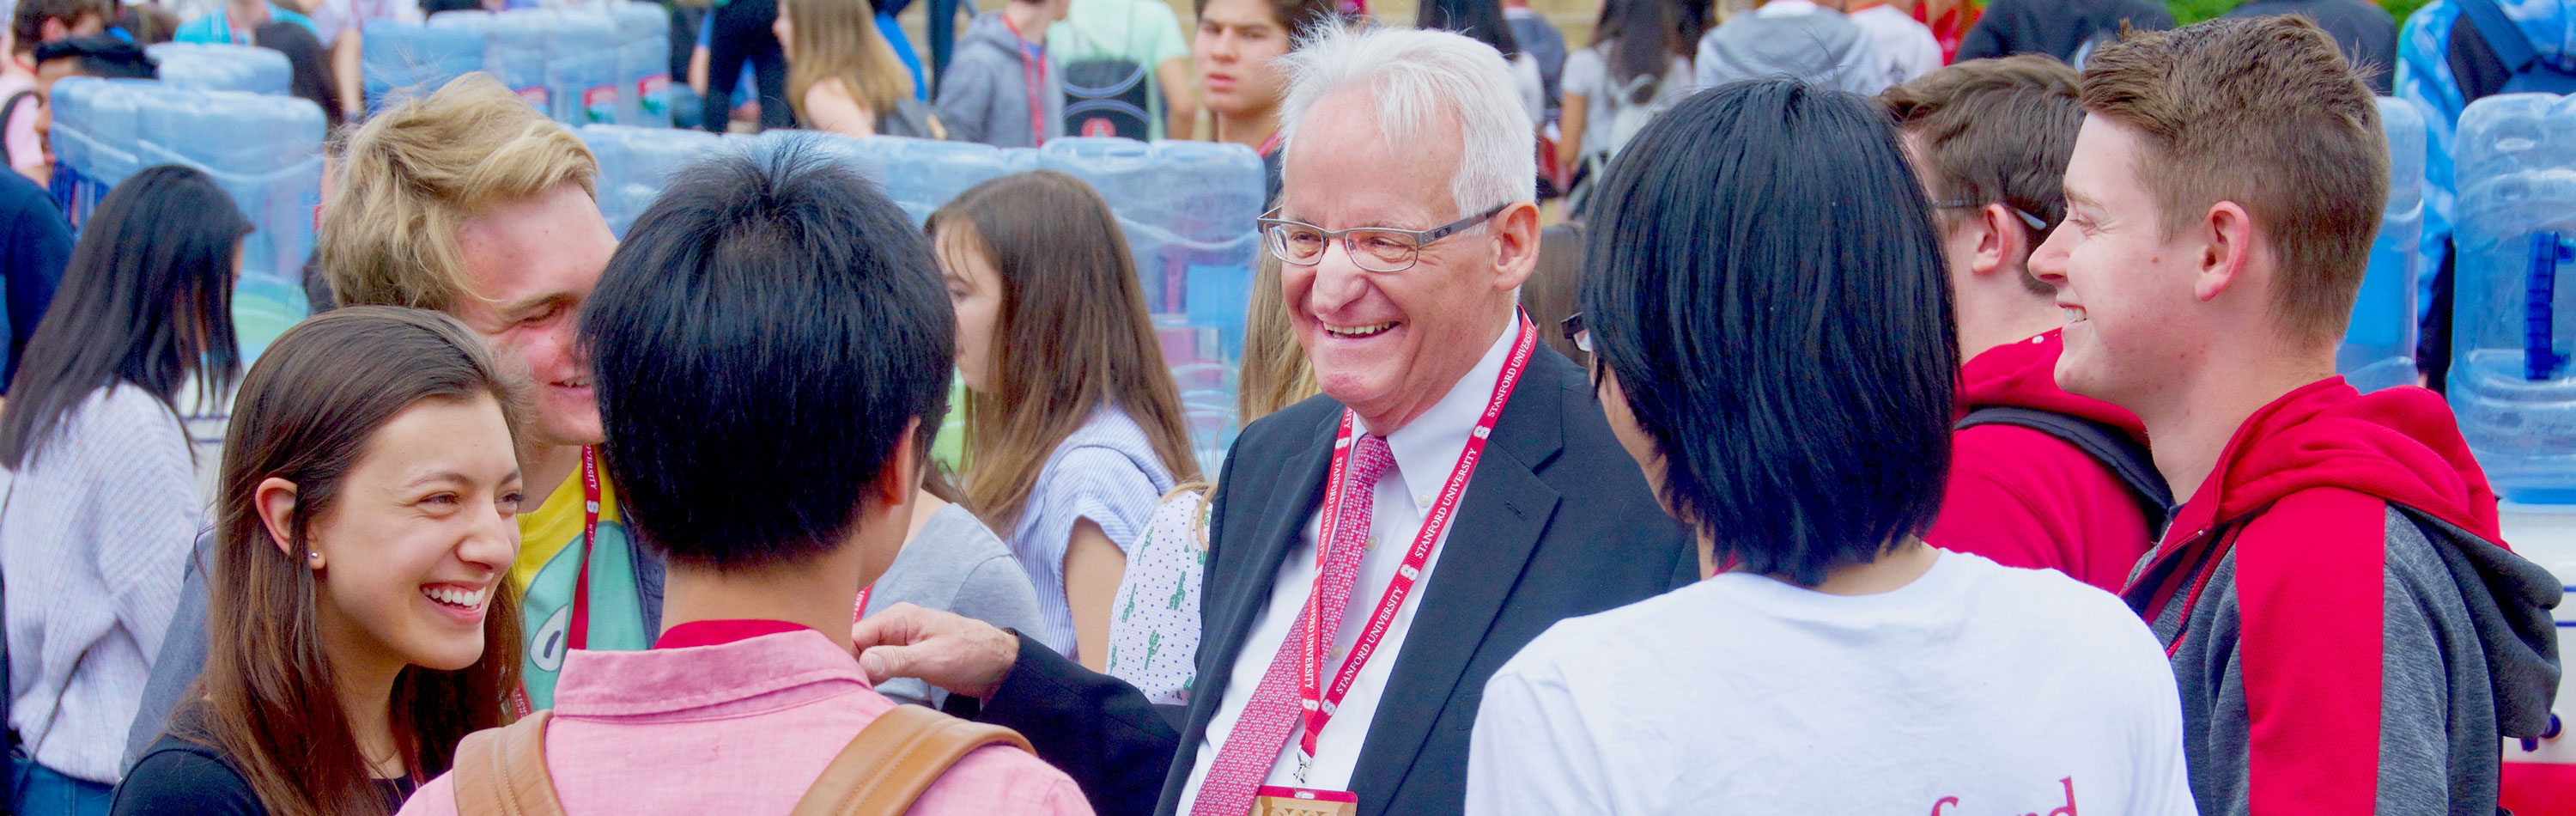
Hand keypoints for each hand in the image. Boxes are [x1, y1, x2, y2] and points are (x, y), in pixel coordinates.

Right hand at [851, 603, 1020, 698]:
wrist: (1000, 663)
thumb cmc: (972, 653)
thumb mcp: (935, 658)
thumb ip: (898, 660)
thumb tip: (863, 663)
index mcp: (898, 618)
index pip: (854, 634)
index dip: (842, 657)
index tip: (838, 681)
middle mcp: (893, 627)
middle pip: (855, 646)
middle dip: (848, 667)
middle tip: (845, 693)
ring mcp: (897, 642)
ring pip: (864, 657)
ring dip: (859, 675)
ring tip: (854, 695)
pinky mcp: (904, 657)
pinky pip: (878, 666)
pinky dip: (871, 678)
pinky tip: (868, 693)